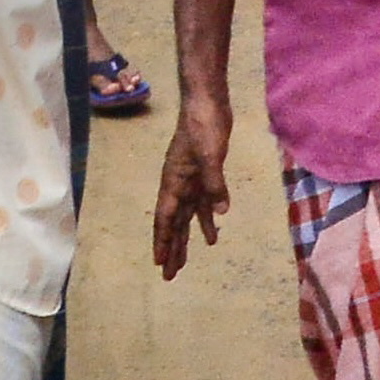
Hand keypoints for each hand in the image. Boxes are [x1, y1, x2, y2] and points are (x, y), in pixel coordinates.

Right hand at [151, 103, 231, 279]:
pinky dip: (206, 221)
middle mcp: (178, 186)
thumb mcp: (210, 155)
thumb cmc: (204, 127)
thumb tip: (220, 213)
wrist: (207, 104)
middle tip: (169, 276)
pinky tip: (213, 236)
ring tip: (184, 264)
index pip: (166, 219)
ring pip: (185, 218)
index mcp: (174, 182)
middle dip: (171, 249)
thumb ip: (214, 184)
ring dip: (185, 240)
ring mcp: (190, 181)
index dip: (163, 242)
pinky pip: (202, 205)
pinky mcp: (204, 176)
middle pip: (173, 224)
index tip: (159, 264)